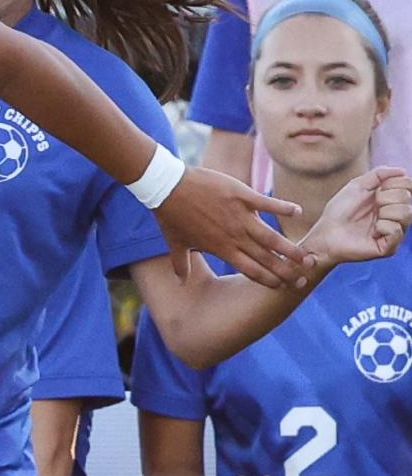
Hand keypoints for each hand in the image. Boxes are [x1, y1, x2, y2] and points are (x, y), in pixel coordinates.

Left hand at [156, 166, 307, 288]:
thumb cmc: (172, 217)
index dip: (269, 280)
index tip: (284, 288)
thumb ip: (181, 265)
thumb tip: (179, 282)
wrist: (168, 188)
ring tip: (308, 256)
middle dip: (286, 270)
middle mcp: (234, 237)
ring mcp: (239, 217)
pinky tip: (299, 211)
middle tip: (305, 278)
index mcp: (222, 249)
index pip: (251, 270)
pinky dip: (283, 207)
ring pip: (271, 237)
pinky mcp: (241, 196)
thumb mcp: (175, 245)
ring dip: (290, 248)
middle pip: (266, 258)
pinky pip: (267, 203)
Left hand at [302, 167, 411, 267]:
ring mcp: (395, 232)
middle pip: (407, 197)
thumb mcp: (358, 185)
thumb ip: (379, 174)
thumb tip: (402, 171)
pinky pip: (396, 230)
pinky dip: (382, 226)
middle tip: (372, 207)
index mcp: (392, 200)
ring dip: (384, 211)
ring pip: (405, 213)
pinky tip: (372, 231)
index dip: (393, 183)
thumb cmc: (340, 210)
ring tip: (372, 219)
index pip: (408, 185)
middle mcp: (397, 216)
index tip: (376, 190)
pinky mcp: (389, 247)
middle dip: (385, 197)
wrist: (326, 233)